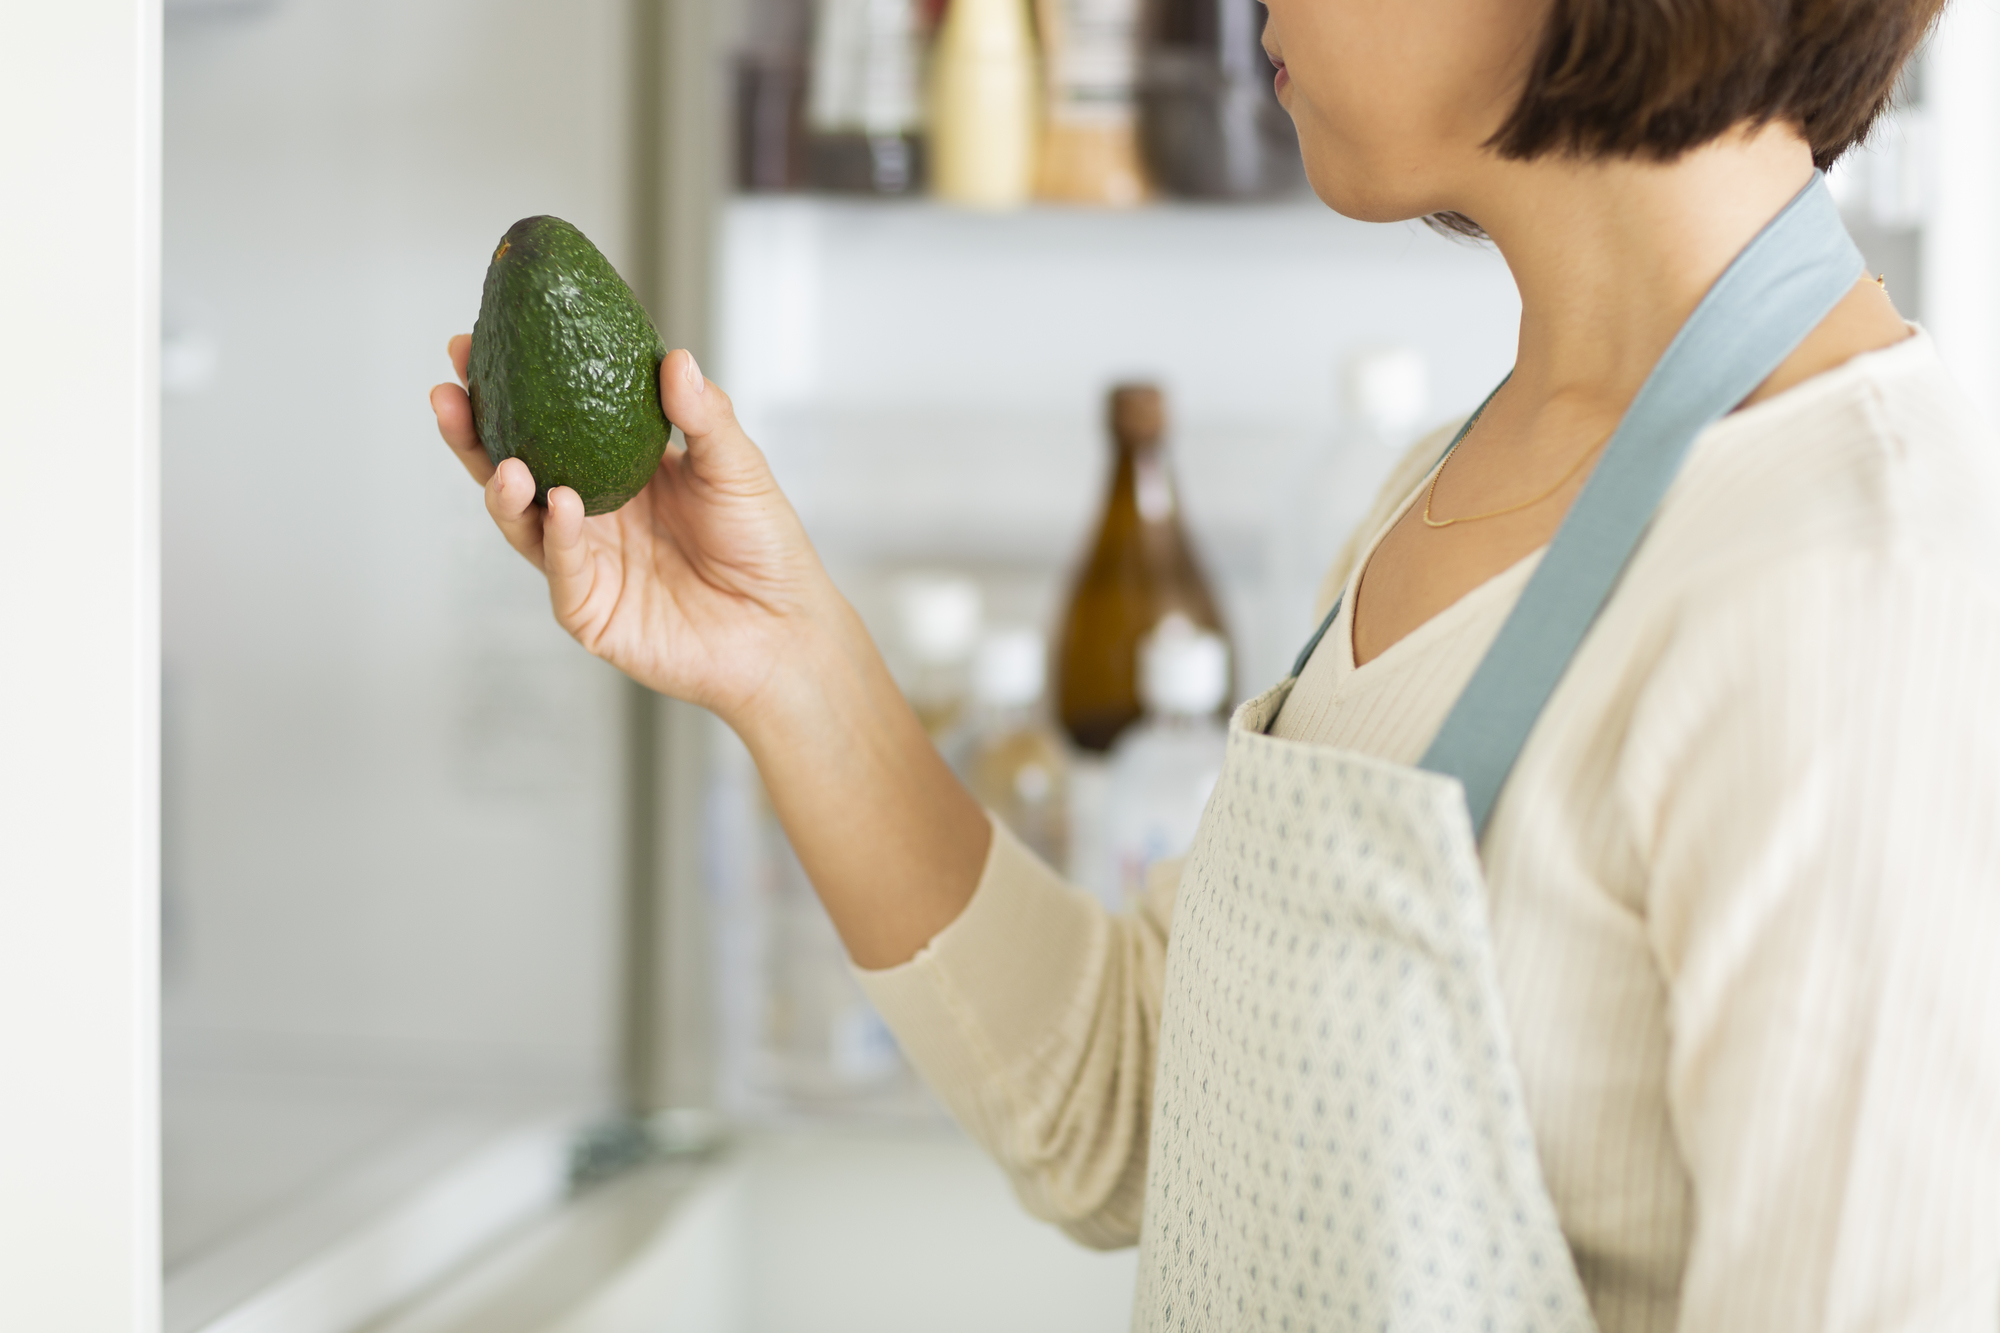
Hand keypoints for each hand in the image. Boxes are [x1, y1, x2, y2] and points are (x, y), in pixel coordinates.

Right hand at [429, 336, 834, 725]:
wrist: (785, 627)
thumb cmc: (764, 546)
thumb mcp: (738, 467)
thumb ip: (705, 415)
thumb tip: (675, 357)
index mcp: (616, 469)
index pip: (548, 421)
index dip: (508, 387)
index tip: (470, 344)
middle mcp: (590, 515)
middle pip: (514, 470)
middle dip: (475, 434)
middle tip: (450, 393)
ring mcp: (585, 565)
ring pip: (524, 525)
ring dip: (506, 492)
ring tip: (507, 462)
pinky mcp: (591, 613)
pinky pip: (565, 573)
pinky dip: (561, 540)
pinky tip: (562, 505)